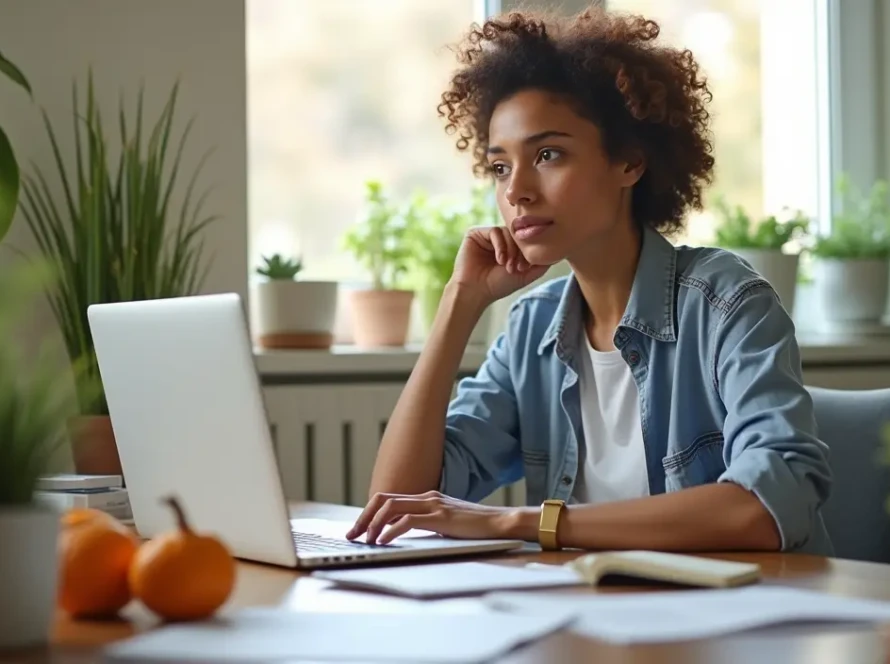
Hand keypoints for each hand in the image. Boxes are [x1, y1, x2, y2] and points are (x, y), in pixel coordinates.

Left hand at [345, 490, 521, 544]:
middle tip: (353, 535)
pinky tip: (385, 541)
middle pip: (383, 499)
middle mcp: (426, 497)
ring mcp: (432, 504)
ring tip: (367, 540)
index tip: (358, 530)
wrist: (498, 522)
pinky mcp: (439, 516)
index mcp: (426, 498)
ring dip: (374, 524)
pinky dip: (391, 530)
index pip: (388, 499)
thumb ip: (426, 523)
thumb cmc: (474, 527)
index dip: (369, 513)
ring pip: (391, 507)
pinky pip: (407, 520)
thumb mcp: (445, 523)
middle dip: (364, 517)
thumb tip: (404, 534)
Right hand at [449, 226, 549, 305]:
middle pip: (517, 234)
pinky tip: (499, 260)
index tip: (525, 268)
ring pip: (508, 232)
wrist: (476, 291)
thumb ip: (542, 264)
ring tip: (507, 266)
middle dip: (520, 251)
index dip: (528, 251)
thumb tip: (558, 252)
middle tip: (517, 267)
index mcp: (509, 246)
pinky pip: (495, 231)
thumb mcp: (526, 275)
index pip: (525, 239)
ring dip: (511, 250)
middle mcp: (499, 238)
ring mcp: (487, 235)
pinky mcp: (476, 233)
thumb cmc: (498, 285)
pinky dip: (500, 245)